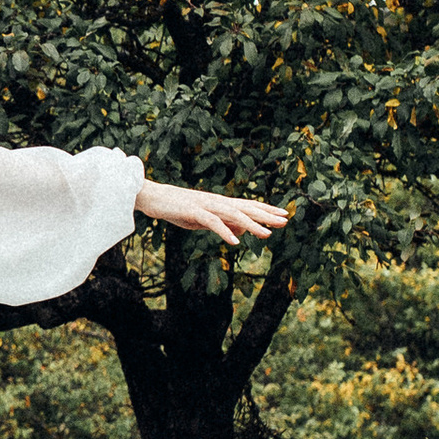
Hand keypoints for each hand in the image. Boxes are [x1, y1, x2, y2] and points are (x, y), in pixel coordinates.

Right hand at [134, 179, 287, 249]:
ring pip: (233, 214)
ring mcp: (206, 205)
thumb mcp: (204, 219)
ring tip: (267, 234)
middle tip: (285, 221)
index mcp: (220, 203)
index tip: (283, 215)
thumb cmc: (178, 208)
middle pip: (246, 208)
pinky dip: (224, 231)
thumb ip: (222, 222)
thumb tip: (240, 229)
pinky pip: (212, 223)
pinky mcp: (194, 211)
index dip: (266, 210)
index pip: (248, 205)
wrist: (153, 197)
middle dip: (266, 215)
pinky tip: (235, 241)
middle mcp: (217, 201)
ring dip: (251, 224)